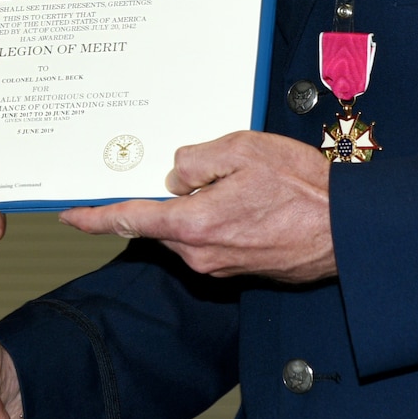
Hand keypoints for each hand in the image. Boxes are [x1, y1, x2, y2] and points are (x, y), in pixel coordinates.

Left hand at [60, 131, 335, 281]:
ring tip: (236, 181)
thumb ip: (198, 159)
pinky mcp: (240, 268)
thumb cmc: (303, 190)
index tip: (70, 214)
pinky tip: (246, 199)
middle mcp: (201, 254)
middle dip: (164, 198)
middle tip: (190, 170)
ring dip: (196, 206)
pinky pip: (211, 238)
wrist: (347, 230)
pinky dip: (216, 218)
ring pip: (187, 229)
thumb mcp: (244, 150)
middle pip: (160, 222)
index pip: (128, 219)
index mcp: (193, 225)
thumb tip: (177, 172)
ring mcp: (221, 266)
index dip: (94, 217)